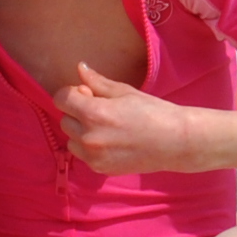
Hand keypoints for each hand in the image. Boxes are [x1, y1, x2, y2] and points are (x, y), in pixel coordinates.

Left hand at [54, 66, 204, 174]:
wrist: (175, 142)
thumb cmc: (153, 112)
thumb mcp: (124, 92)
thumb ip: (98, 82)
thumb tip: (80, 68)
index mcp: (94, 114)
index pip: (61, 99)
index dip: (72, 93)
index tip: (87, 93)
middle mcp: (89, 137)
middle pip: (65, 119)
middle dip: (77, 113)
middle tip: (102, 110)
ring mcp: (93, 156)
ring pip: (71, 140)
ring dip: (81, 132)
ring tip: (106, 128)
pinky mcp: (100, 168)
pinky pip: (82, 155)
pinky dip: (90, 147)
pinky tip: (111, 142)